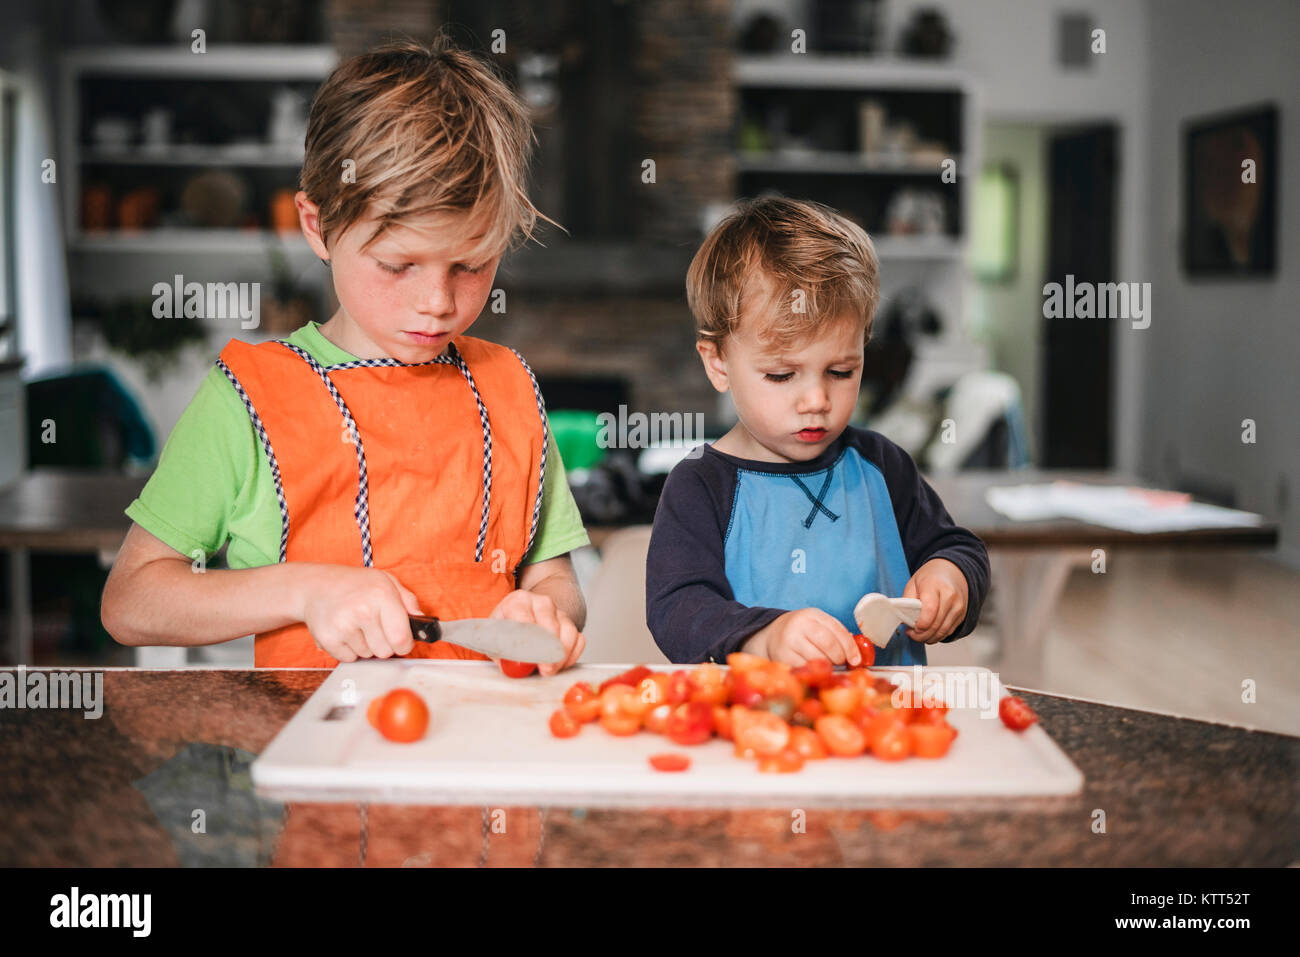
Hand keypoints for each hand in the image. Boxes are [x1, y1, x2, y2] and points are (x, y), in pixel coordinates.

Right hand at [300, 567, 420, 661]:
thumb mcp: (386, 581)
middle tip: (375, 628)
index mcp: (381, 596)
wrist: (317, 586)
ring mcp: (343, 626)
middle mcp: (362, 611)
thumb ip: (408, 600)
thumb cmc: (355, 584)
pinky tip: (346, 632)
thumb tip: (422, 620)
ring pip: (368, 655)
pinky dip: (350, 650)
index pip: (402, 639)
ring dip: (366, 646)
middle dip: (385, 644)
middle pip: (386, 652)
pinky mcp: (328, 639)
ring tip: (358, 626)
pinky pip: (349, 659)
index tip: (401, 641)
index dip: (405, 644)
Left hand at [489, 589, 584, 676]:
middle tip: (544, 669)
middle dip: (548, 651)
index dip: (527, 642)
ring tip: (550, 670)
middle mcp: (541, 603)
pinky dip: (572, 655)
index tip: (528, 659)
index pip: (524, 620)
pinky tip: (559, 665)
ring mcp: (558, 612)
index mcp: (518, 601)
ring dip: (561, 655)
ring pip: (569, 632)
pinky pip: (578, 640)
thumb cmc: (504, 630)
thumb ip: (502, 650)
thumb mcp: (493, 638)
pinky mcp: (570, 624)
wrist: (516, 620)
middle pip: (550, 625)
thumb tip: (515, 665)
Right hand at [748, 607, 861, 667]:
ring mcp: (789, 640)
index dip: (850, 647)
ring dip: (828, 667)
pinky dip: (814, 673)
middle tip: (841, 663)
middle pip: (828, 644)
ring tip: (828, 666)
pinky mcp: (782, 656)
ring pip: (817, 659)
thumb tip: (856, 653)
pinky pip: (805, 669)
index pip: (837, 630)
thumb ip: (836, 634)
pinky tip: (815, 671)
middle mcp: (799, 624)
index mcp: (812, 615)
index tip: (856, 660)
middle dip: (839, 657)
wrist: (773, 634)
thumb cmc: (802, 631)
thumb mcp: (818, 624)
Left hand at [902, 558, 968, 643]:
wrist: (953, 571)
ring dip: (929, 638)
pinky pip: (948, 631)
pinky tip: (928, 632)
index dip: (919, 625)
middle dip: (921, 635)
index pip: (930, 610)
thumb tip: (903, 620)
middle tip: (911, 634)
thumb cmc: (931, 577)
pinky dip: (937, 635)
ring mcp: (959, 607)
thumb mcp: (913, 583)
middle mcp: (950, 597)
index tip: (910, 629)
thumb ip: (907, 601)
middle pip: (936, 625)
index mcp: (935, 585)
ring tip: (918, 635)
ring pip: (943, 632)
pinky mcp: (962, 615)